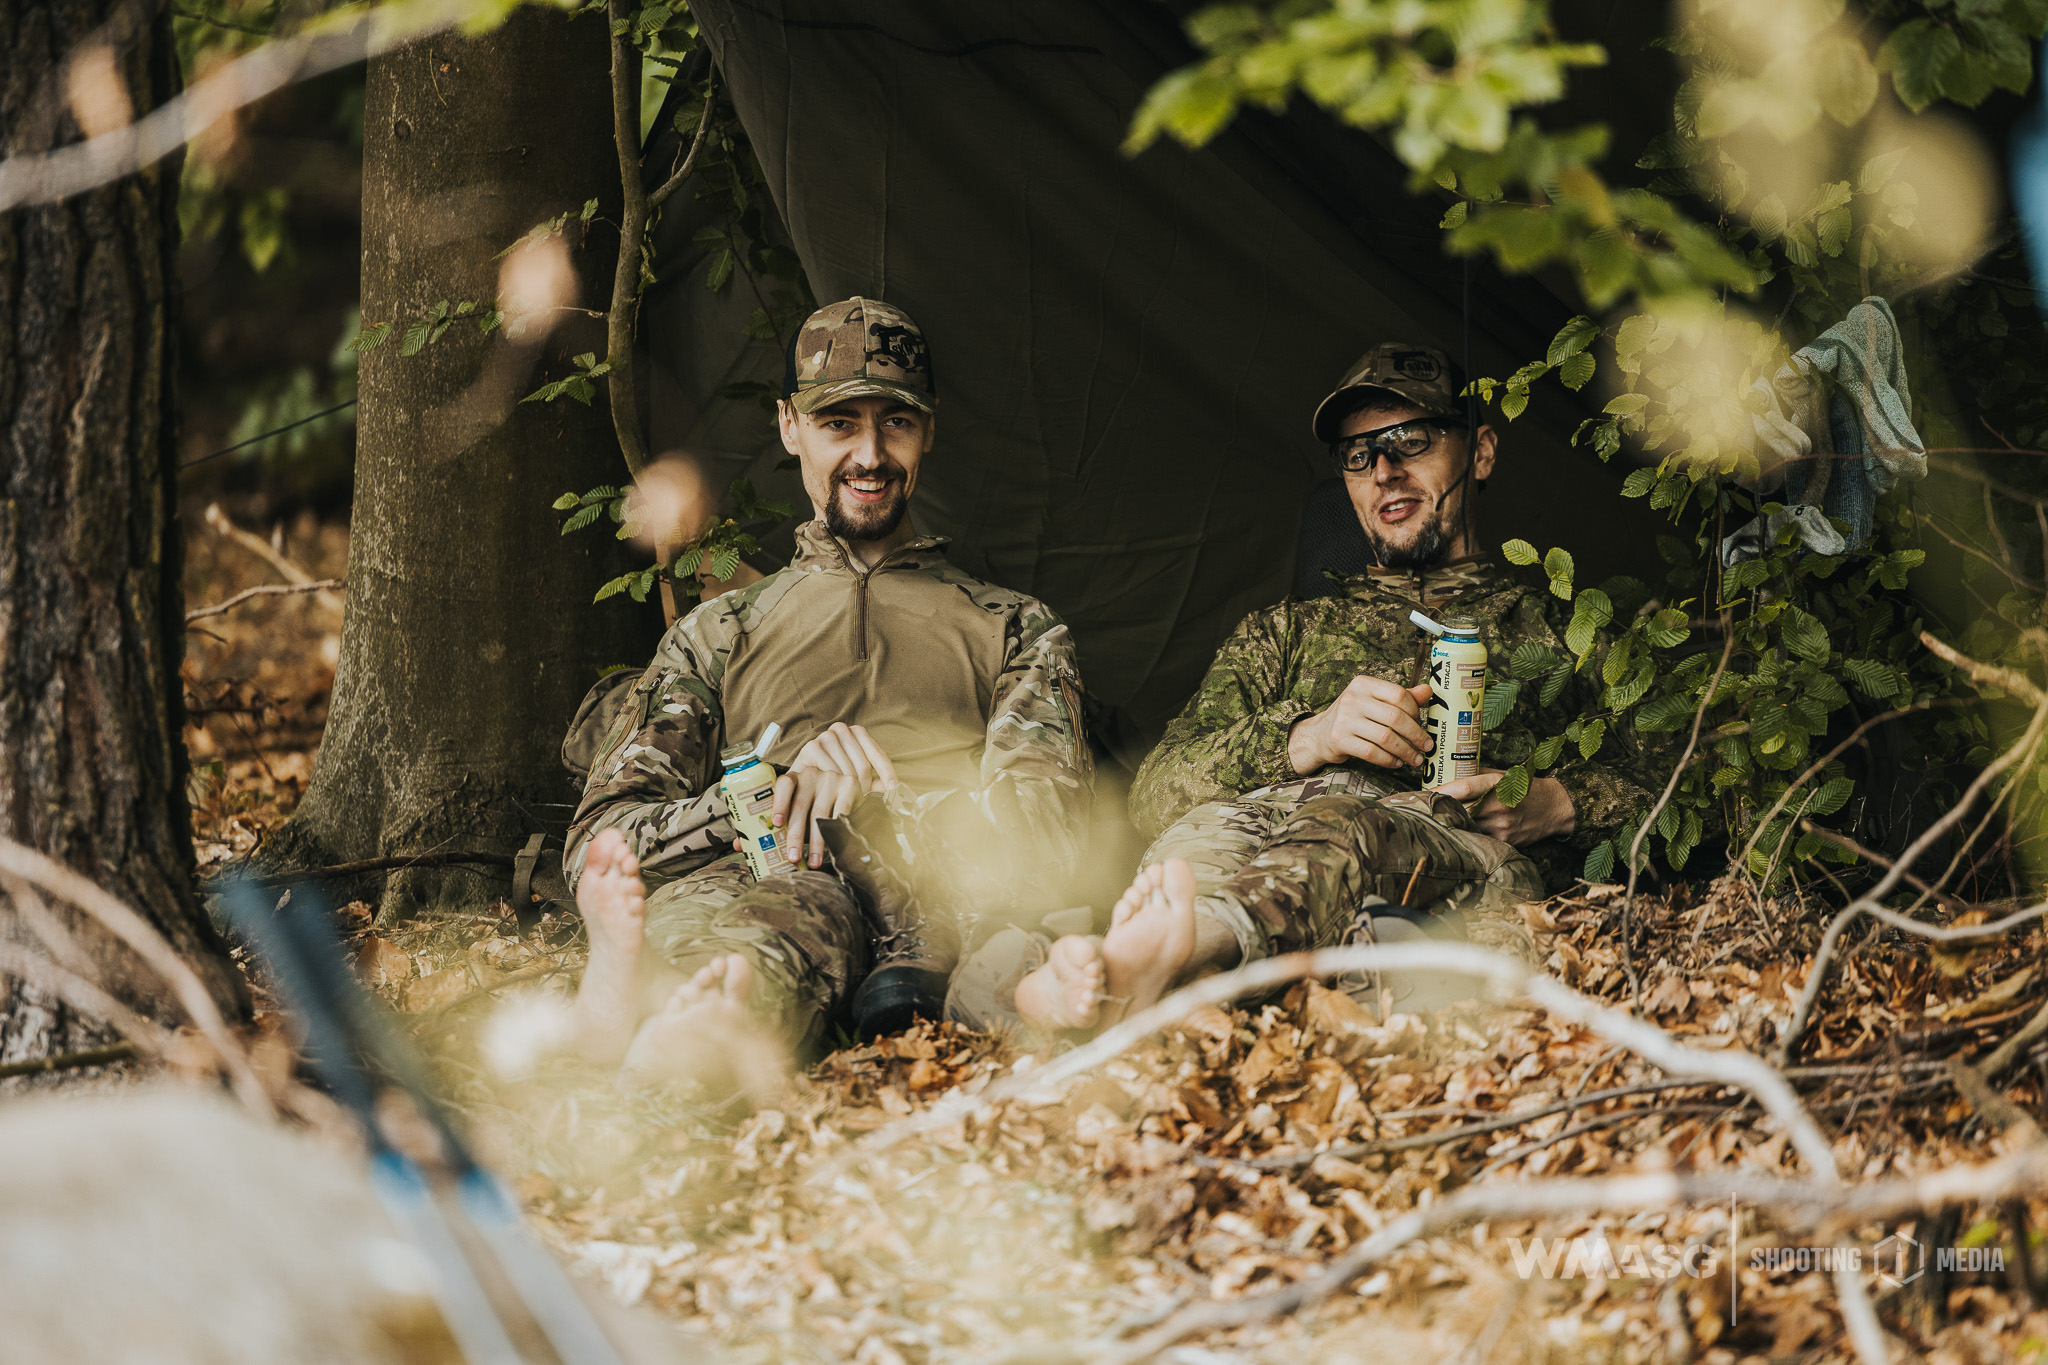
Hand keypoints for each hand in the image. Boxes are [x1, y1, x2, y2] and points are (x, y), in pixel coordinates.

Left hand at [769, 767, 864, 868]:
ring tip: (814, 861)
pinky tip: (834, 846)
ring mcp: (831, 778)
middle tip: (794, 857)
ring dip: (817, 842)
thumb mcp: (800, 808)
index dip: (779, 803)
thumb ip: (784, 821)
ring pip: (820, 814)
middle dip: (796, 835)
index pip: (784, 785)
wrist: (847, 793)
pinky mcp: (849, 785)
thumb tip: (751, 846)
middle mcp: (811, 775)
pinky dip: (836, 831)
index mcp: (795, 777)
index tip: (776, 824)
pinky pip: (841, 812)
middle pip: (800, 805)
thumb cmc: (816, 805)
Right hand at [790, 722, 899, 792]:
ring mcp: (825, 737)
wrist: (800, 779)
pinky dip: (833, 787)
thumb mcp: (858, 778)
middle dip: (864, 788)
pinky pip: (830, 773)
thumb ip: (879, 782)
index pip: (878, 754)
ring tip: (845, 801)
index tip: (894, 789)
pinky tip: (831, 794)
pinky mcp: (811, 749)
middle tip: (860, 802)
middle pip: (863, 766)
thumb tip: (903, 789)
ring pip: (847, 772)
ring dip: (848, 790)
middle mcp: (841, 729)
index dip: (887, 774)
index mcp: (857, 731)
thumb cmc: (833, 777)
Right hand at [1287, 676, 1435, 774]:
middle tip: (1426, 746)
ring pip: (1386, 738)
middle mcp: (1352, 698)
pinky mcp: (1339, 739)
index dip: (1416, 711)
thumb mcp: (1374, 701)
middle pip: (1394, 717)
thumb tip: (1428, 691)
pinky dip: (1389, 760)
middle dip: (1416, 735)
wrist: (1319, 734)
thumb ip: (1401, 697)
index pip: (1398, 694)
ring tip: (1415, 759)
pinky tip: (1397, 762)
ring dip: (1405, 751)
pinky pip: (1372, 752)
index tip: (1422, 724)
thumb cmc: (1354, 716)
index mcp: (1363, 684)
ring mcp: (1344, 719)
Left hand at [1431, 769, 1576, 845]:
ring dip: (1453, 823)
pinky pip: (1478, 838)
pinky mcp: (1505, 841)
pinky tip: (1461, 832)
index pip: (1464, 788)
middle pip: (1461, 810)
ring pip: (1467, 826)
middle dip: (1442, 809)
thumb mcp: (1502, 774)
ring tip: (1440, 820)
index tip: (1425, 793)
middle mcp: (1499, 805)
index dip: (1442, 791)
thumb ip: (1476, 775)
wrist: (1554, 807)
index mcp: (1497, 784)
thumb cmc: (1523, 787)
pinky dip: (1468, 834)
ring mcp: (1502, 826)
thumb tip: (1446, 777)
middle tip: (1425, 809)